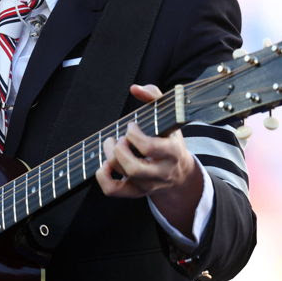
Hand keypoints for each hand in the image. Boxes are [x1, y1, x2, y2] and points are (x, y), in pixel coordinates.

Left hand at [95, 84, 202, 235]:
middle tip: (119, 138)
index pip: (150, 148)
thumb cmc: (169, 139)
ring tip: (111, 143)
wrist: (179, 173)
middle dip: (120, 150)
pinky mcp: (136, 192)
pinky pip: (114, 191)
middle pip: (134, 168)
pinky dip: (103, 178)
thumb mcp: (169, 118)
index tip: (131, 125)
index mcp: (172, 152)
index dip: (134, 135)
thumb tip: (135, 88)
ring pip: (125, 177)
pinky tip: (104, 164)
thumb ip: (154, 97)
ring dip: (110, 157)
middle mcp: (161, 172)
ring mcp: (148, 184)